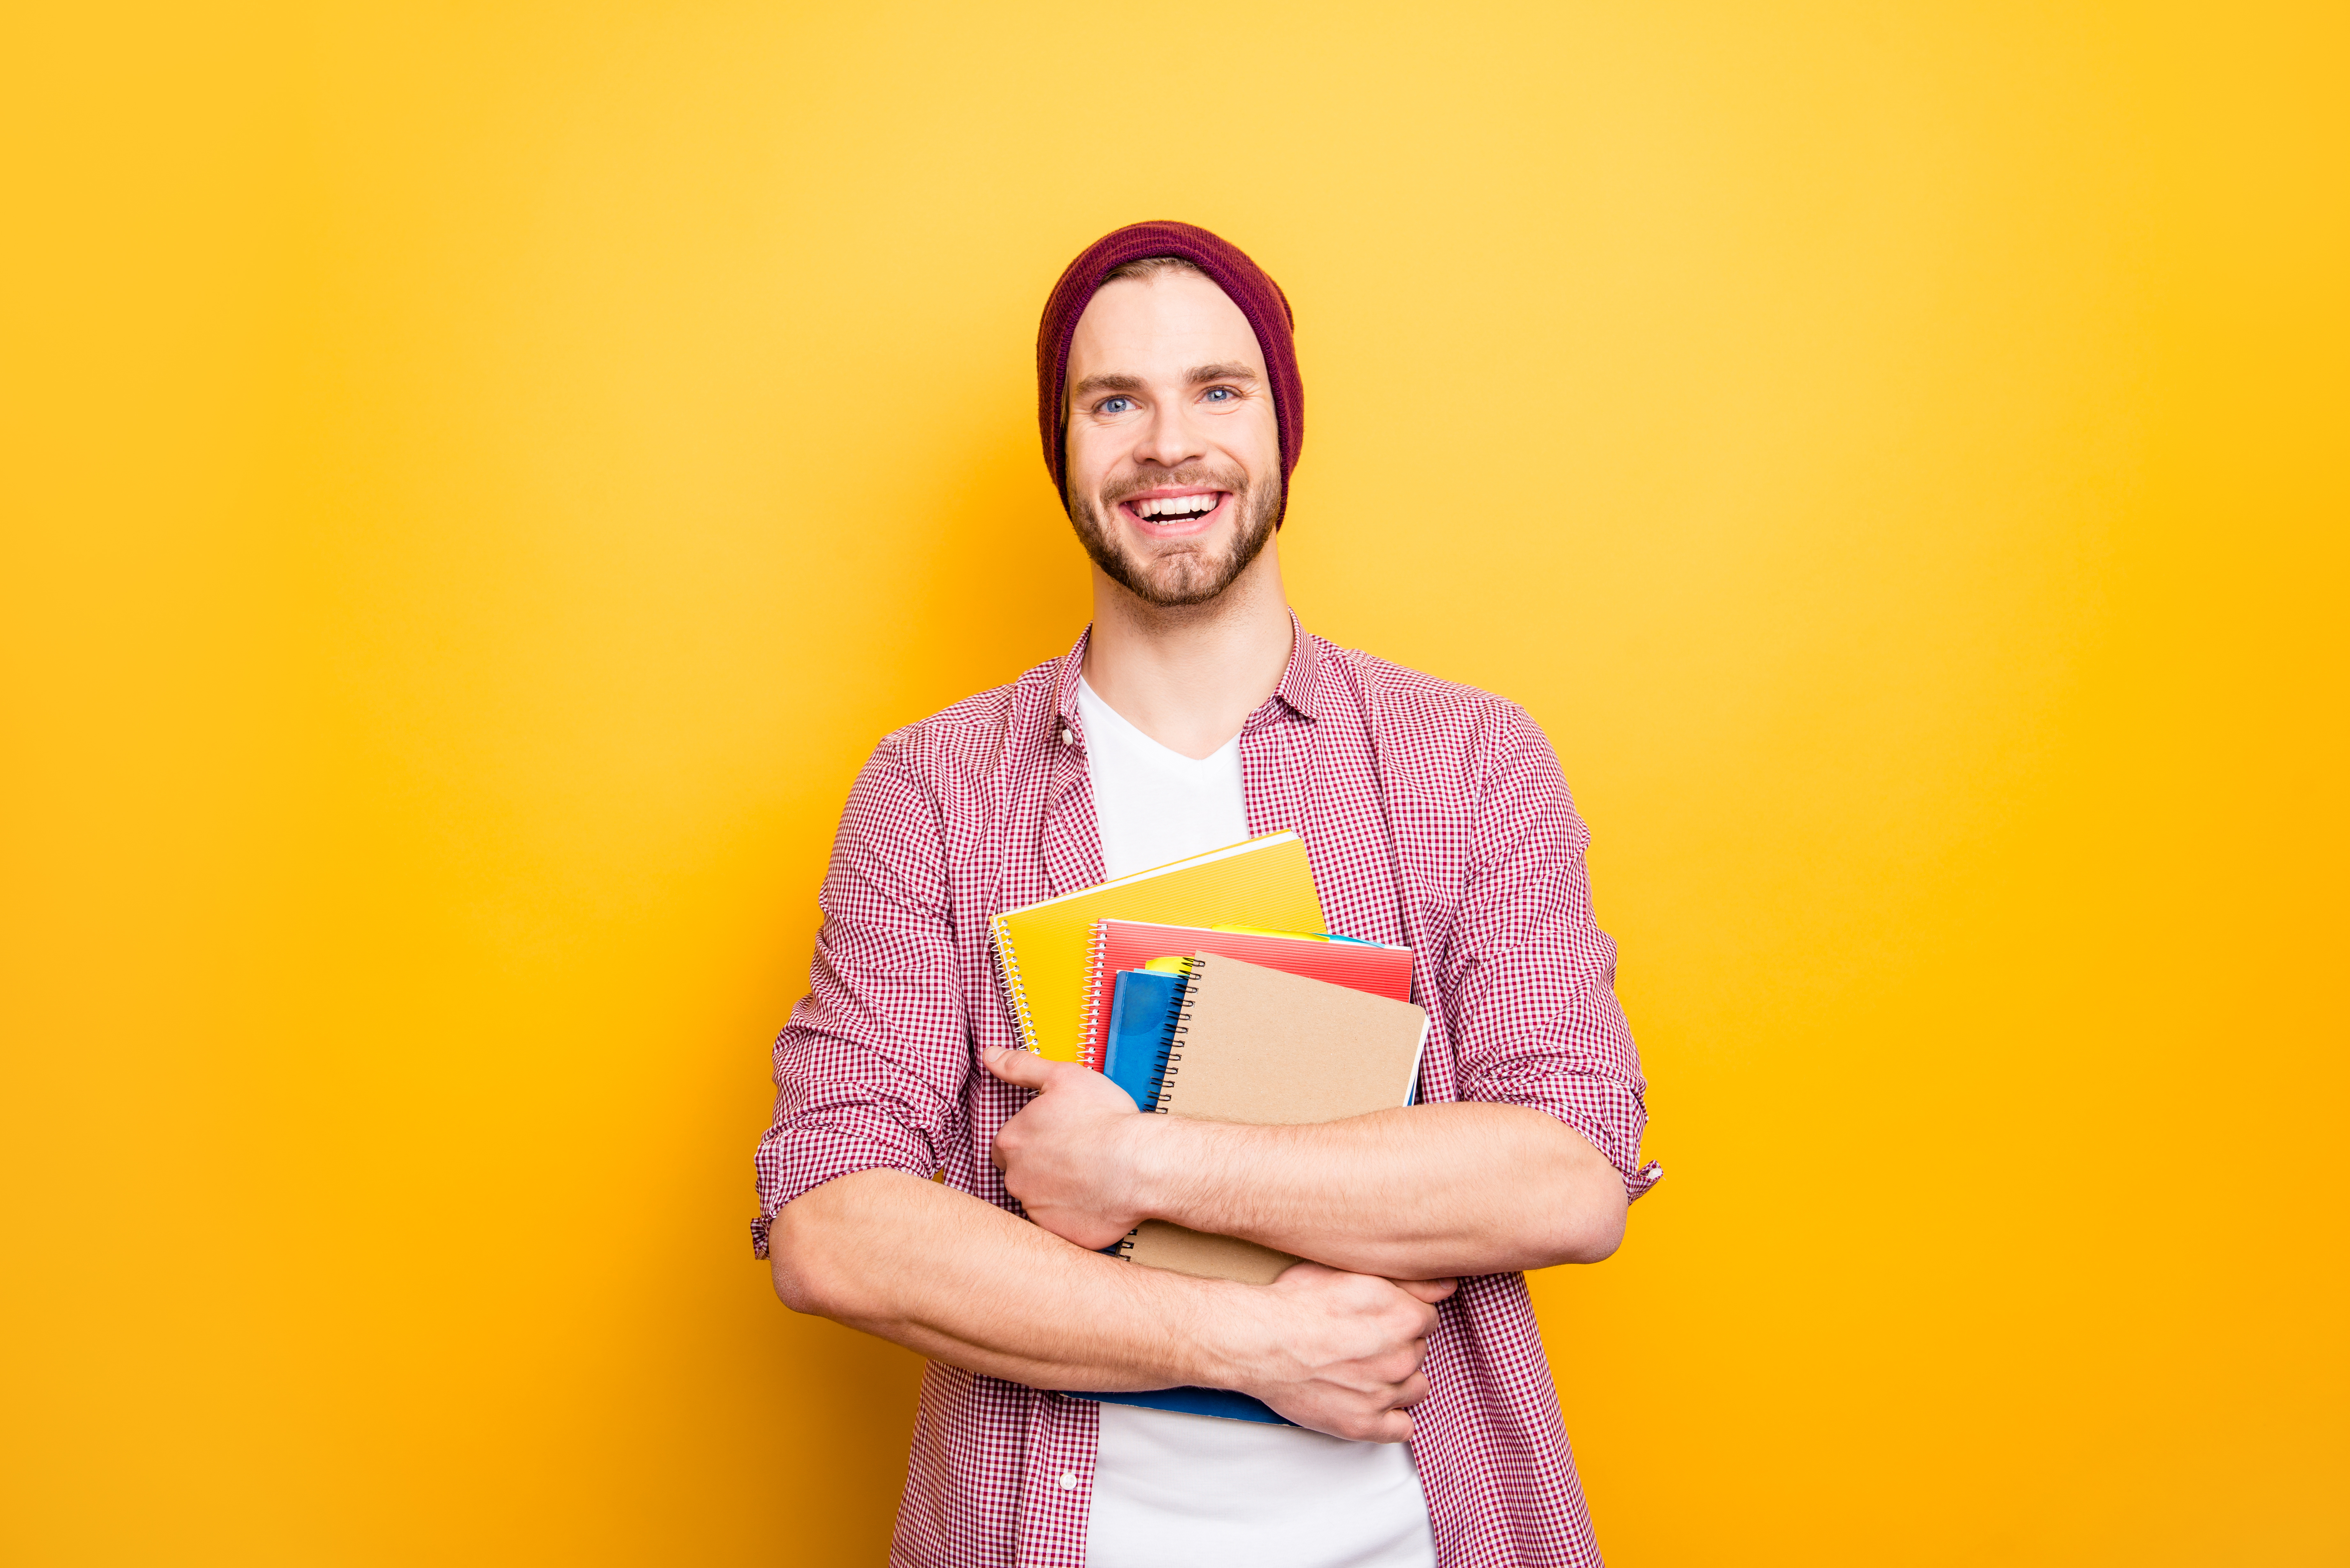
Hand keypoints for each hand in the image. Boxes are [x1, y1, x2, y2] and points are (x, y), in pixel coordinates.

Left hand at [982, 1046, 1153, 1249]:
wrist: (1140, 1164)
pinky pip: (1062, 1225)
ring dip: (1058, 1191)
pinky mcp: (1061, 1234)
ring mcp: (1037, 1210)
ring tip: (1090, 1177)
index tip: (1056, 1138)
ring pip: (1040, 1201)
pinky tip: (1096, 1199)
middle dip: (1042, 1168)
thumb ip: (1020, 1066)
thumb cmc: (1104, 1118)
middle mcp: (1016, 1180)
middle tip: (1075, 1156)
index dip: (1030, 1140)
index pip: (1006, 1145)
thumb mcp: (1062, 1076)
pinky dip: (1076, 1215)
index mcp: (1011, 1142)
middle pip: (1021, 1175)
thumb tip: (989, 1055)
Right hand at [1216, 1263, 1457, 1441]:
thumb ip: (1408, 1281)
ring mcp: (1384, 1394)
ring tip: (1364, 1370)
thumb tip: (1449, 1287)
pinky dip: (1390, 1418)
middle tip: (1362, 1341)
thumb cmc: (1296, 1302)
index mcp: (1404, 1317)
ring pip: (1415, 1388)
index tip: (1378, 1318)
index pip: (1426, 1320)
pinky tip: (1369, 1401)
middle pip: (1418, 1352)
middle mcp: (1401, 1357)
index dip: (1401, 1316)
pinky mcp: (1363, 1425)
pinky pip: (1402, 1429)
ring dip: (1397, 1380)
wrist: (1257, 1340)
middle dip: (1397, 1347)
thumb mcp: (1350, 1272)